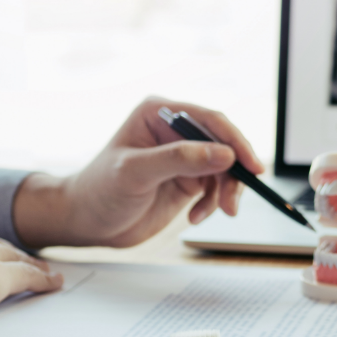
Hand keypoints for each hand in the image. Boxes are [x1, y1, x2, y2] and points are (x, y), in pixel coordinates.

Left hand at [12, 97, 264, 248]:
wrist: (86, 223)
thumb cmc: (99, 191)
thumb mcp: (136, 172)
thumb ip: (179, 159)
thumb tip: (223, 153)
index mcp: (158, 113)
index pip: (209, 120)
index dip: (234, 141)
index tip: (250, 165)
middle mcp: (174, 131)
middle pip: (223, 144)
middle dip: (232, 173)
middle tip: (233, 201)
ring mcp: (182, 156)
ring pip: (224, 168)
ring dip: (225, 192)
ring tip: (215, 213)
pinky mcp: (187, 179)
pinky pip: (216, 187)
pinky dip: (212, 204)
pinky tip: (195, 216)